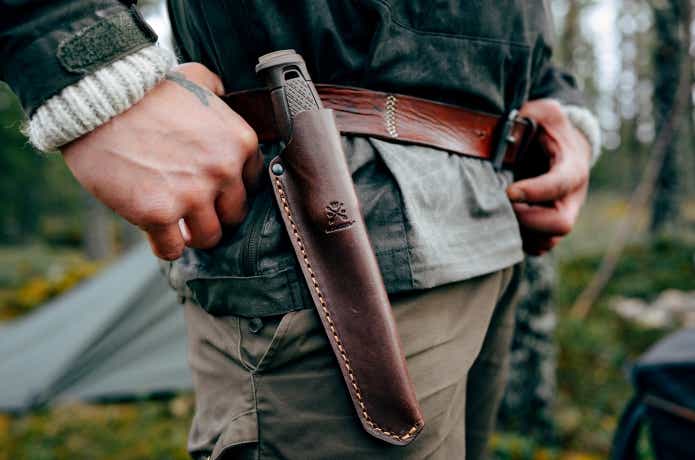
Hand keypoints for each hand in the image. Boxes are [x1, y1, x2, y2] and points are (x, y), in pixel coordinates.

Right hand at [61, 63, 262, 259]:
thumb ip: (217, 91)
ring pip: (209, 237)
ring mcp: (193, 195)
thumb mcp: (196, 76)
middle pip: (233, 215)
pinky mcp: (159, 213)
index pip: (250, 184)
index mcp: (240, 143)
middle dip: (214, 214)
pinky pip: (173, 249)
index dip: (229, 190)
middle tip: (193, 210)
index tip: (212, 191)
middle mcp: (224, 171)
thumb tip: (221, 94)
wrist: (99, 98)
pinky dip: (165, 245)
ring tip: (177, 225)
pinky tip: (156, 233)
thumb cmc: (146, 88)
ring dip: (193, 234)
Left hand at [506, 99, 590, 255]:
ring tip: (497, 216)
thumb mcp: (542, 113)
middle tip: (501, 207)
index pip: (561, 184)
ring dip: (521, 233)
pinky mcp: (550, 228)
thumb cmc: (547, 129)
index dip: (535, 191)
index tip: (508, 191)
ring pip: (548, 241)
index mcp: (572, 167)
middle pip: (561, 224)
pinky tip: (503, 224)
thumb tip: (508, 127)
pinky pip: (539, 248)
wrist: (559, 147)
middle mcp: (573, 197)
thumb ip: (529, 115)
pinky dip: (520, 242)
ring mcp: (563, 215)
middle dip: (527, 220)